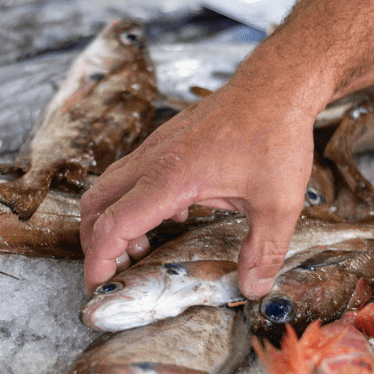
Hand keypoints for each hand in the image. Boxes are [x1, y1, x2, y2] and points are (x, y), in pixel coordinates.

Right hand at [80, 73, 321, 299]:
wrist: (275, 85)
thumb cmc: (274, 136)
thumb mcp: (278, 204)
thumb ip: (263, 251)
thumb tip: (253, 288)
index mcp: (170, 179)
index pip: (113, 225)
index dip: (100, 260)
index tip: (100, 284)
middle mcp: (153, 160)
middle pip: (96, 204)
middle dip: (94, 243)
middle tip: (114, 271)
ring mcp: (156, 147)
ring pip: (109, 186)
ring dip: (111, 221)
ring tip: (140, 249)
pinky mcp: (165, 141)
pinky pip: (130, 174)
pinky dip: (130, 201)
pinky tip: (169, 216)